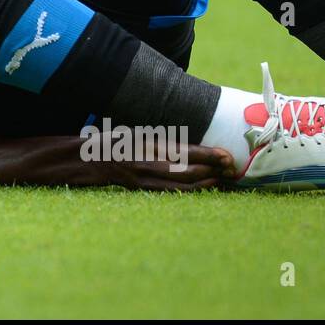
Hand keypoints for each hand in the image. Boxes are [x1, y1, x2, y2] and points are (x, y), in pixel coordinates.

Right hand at [103, 144, 235, 191]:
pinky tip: (206, 185)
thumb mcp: (141, 132)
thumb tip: (195, 148)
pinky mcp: (145, 189)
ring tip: (224, 177)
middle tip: (231, 166)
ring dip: (207, 182)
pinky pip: (175, 191)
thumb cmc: (118, 140)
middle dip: (213, 170)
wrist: (93, 159)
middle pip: (188, 171)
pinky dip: (194, 189)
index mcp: (147, 145)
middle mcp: (148, 164)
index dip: (208, 155)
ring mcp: (146, 180)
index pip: (185, 152)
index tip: (226, 155)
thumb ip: (165, 141)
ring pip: (184, 185)